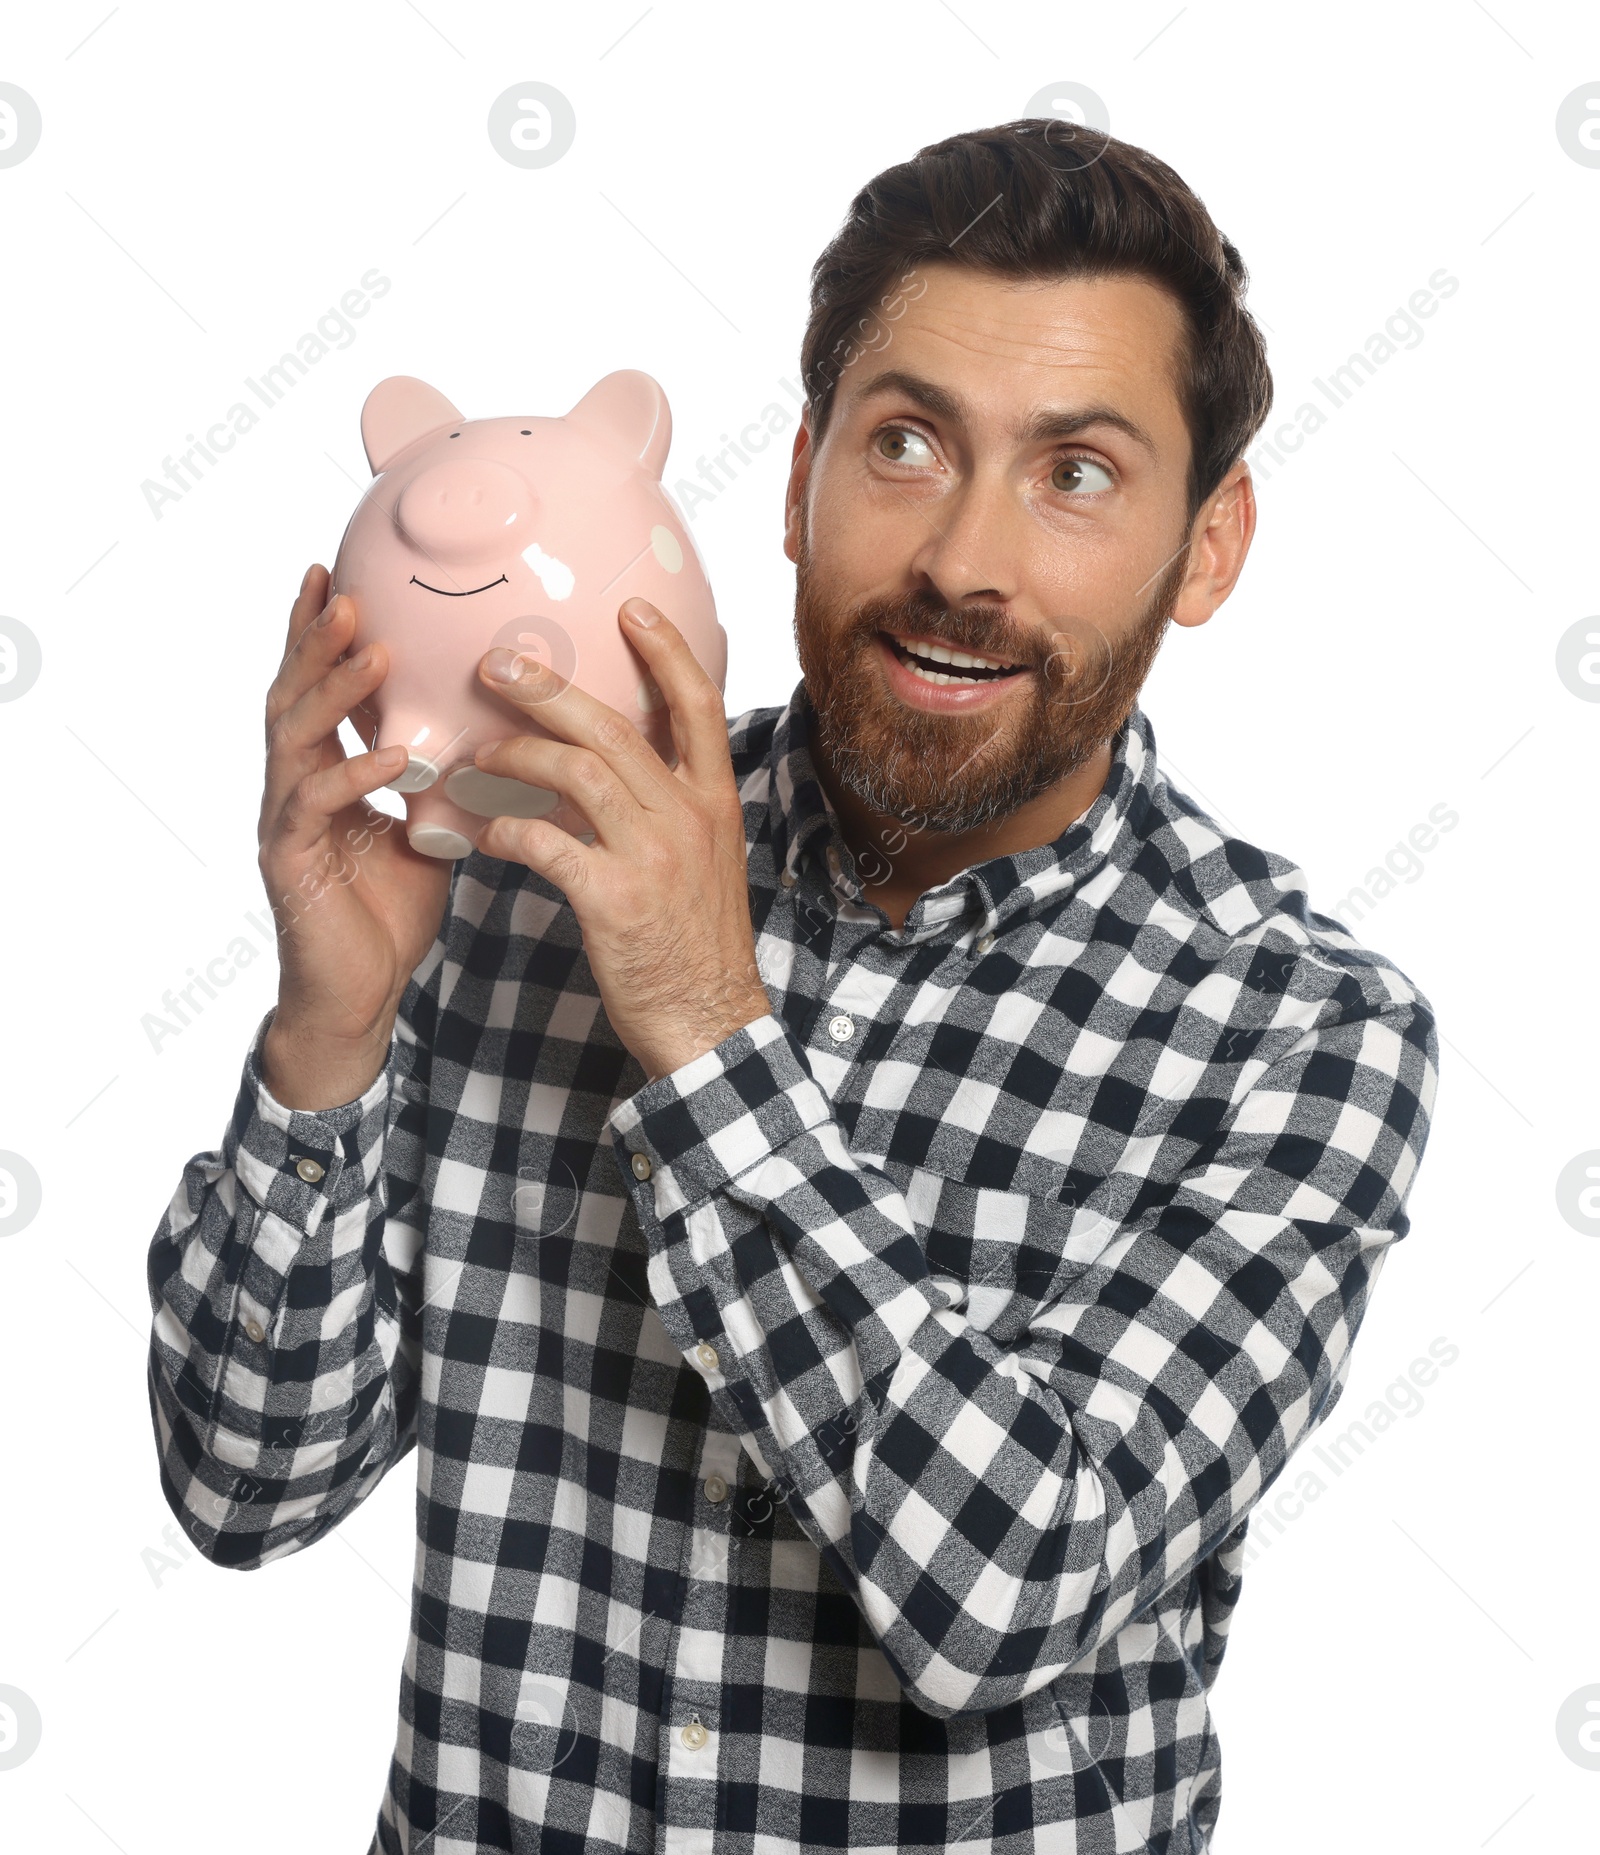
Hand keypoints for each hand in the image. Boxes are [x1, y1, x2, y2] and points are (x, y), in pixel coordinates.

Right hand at [257, 563, 452, 1105]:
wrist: (358, 995)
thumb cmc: (388, 914)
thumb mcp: (426, 833)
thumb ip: (441, 784)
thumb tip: (493, 739)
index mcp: (324, 775)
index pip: (315, 690)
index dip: (318, 635)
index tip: (336, 573)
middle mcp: (295, 788)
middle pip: (291, 695)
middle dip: (315, 641)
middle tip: (344, 588)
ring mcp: (286, 823)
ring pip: (295, 738)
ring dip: (332, 688)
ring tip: (368, 645)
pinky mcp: (290, 864)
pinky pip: (315, 807)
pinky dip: (355, 775)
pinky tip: (390, 754)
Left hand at [471, 597, 769, 1081]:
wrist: (710, 1021)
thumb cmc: (695, 943)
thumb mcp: (705, 862)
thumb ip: (667, 809)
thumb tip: (615, 767)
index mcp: (713, 803)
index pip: (698, 706)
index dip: (667, 650)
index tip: (632, 608)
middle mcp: (688, 817)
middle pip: (614, 726)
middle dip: (549, 688)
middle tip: (498, 665)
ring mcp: (653, 856)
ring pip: (576, 773)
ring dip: (515, 756)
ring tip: (476, 759)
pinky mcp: (614, 899)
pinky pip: (546, 844)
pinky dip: (505, 832)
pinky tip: (484, 835)